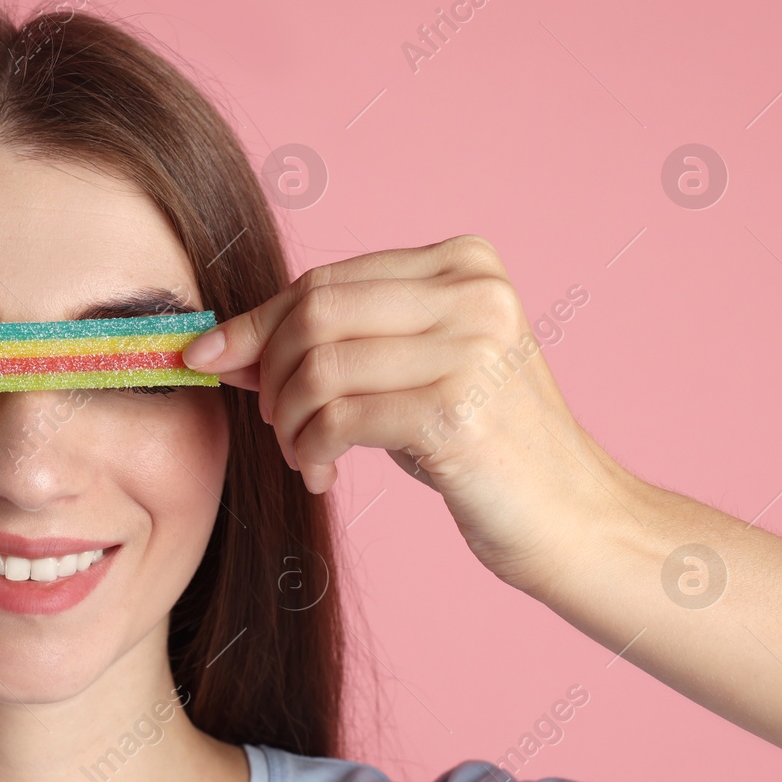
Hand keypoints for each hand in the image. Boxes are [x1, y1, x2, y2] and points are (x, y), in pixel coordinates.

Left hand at [181, 234, 633, 593]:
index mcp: (465, 262)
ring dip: (289, 420)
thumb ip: (333, 345)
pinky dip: (309, 449)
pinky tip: (321, 473)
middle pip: (315, 313)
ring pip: (318, 367)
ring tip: (302, 453)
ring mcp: (471, 348)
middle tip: (272, 421)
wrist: (573, 518)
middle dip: (267, 370)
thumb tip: (222, 345)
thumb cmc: (482, 444)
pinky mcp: (457, 411)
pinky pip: (337, 418)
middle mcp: (474, 292)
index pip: (326, 281)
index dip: (257, 321)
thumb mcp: (409, 373)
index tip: (209, 355)